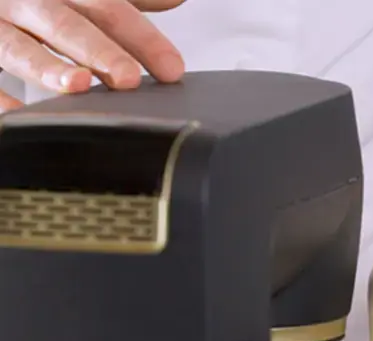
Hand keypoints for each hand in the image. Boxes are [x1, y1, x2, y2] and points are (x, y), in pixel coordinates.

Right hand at [0, 0, 185, 110]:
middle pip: (64, 24)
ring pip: (18, 47)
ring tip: (78, 85)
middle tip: (128, 78)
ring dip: (47, 68)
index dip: (142, 38)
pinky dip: (1, 97)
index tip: (172, 69)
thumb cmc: (42, 2)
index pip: (108, 6)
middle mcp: (26, 1)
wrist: (0, 0)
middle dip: (97, 51)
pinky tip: (21, 114)